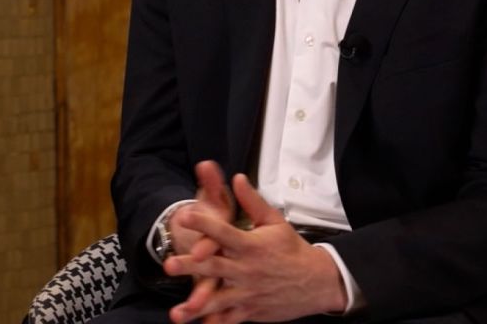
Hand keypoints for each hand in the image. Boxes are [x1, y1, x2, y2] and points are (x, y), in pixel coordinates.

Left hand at [164, 173, 347, 323]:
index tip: (184, 216)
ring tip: (177, 313)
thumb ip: (252, 201)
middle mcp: (247, 269)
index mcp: (250, 245)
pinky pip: (230, 318)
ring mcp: (248, 292)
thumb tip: (237, 177)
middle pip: (214, 267)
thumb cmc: (292, 249)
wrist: (317, 282)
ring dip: (196, 305)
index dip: (204, 223)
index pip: (223, 232)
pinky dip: (215, 322)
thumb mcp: (275, 222)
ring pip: (219, 299)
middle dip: (191, 267)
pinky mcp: (251, 310)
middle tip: (169, 265)